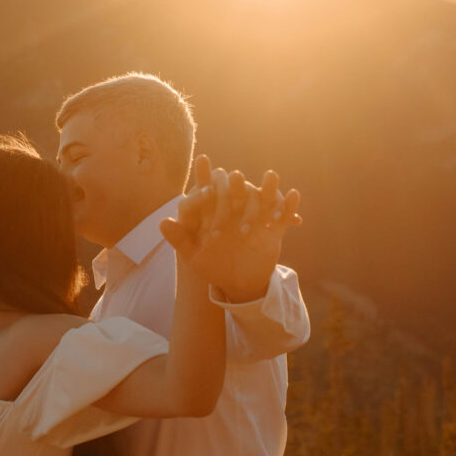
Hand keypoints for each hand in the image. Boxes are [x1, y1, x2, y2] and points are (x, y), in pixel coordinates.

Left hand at [160, 155, 301, 301]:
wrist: (237, 282)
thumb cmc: (213, 265)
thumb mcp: (194, 255)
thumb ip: (180, 239)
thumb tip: (161, 223)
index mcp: (217, 213)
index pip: (210, 192)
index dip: (206, 181)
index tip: (203, 173)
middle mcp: (238, 211)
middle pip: (237, 192)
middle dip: (236, 184)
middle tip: (233, 176)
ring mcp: (257, 219)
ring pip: (264, 198)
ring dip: (268, 186)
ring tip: (271, 176)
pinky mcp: (274, 231)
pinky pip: (283, 216)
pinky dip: (290, 206)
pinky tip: (293, 195)